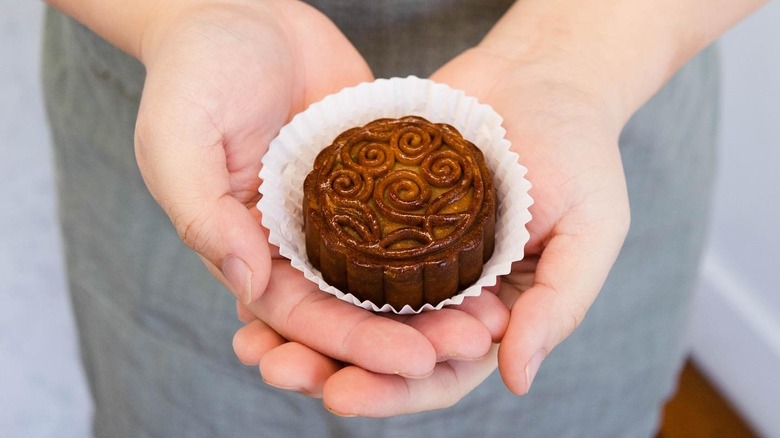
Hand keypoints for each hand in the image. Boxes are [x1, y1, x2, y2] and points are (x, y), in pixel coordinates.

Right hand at [135, 0, 507, 403]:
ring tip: (490, 314)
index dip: (354, 344)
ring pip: (388, 270)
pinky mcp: (370, 174)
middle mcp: (296, 240)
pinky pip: (409, 212)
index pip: (300, 315)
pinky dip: (444, 239)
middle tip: (470, 344)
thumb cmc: (194, 72)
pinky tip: (487, 254)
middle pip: (354, 305)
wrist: (239, 10)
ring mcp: (338, 208)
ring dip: (436, 298)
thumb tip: (247, 282)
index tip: (413, 360)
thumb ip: (201, 212)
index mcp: (248, 248)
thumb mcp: (176, 138)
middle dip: (409, 333)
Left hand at [233, 47, 628, 412]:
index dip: (392, 389)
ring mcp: (405, 249)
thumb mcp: (589, 232)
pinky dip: (297, 262)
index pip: (437, 368)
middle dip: (327, 364)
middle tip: (277, 370)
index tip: (342, 394)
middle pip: (379, 344)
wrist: (544, 76)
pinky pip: (334, 239)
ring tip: (248, 342)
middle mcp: (440, 289)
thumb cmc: (580, 153)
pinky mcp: (377, 206)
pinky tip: (255, 275)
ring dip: (297, 325)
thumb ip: (558, 307)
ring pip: (345, 301)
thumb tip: (517, 379)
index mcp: (489, 311)